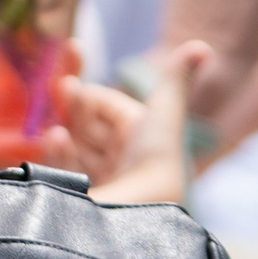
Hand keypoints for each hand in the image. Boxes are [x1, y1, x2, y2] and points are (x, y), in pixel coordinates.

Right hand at [67, 42, 208, 202]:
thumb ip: (178, 77)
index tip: (74, 60)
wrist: (145, 211)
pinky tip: (55, 139)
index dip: (91, 89)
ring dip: (65, 129)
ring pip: (72, 146)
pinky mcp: (80, 199)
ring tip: (59, 121)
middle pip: (85, 124)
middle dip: (72, 104)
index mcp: (137, 137)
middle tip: (63, 86)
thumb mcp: (165, 111)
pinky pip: (64, 172)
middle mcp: (118, 158)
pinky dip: (59, 154)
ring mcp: (98, 180)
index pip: (106, 107)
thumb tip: (203, 47)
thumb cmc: (157, 157)